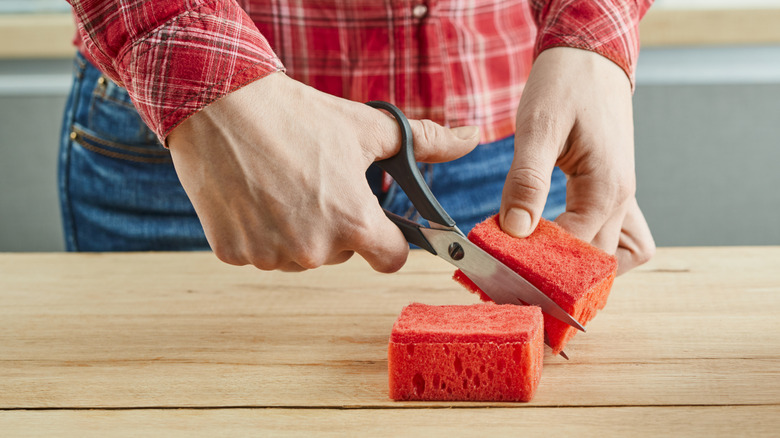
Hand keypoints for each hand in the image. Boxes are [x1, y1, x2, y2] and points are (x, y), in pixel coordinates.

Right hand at [167, 72, 479, 271]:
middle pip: (343, 253)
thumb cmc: (298, 116)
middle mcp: (313, 250)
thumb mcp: (368, 128)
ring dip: (298, 229)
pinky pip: (260, 251)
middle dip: (338, 225)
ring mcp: (270, 255)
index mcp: (354, 222)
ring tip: (282, 184)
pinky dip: (260, 230)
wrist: (219, 105)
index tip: (378, 220)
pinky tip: (253, 194)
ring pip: (299, 255)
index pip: (392, 259)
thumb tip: (470, 138)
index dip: (390, 239)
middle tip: (318, 183)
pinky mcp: (234, 253)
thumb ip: (426, 141)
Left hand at [500, 47, 654, 274]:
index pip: (576, 250)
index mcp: (607, 188)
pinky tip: (558, 238)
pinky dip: (589, 245)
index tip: (503, 263)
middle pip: (597, 262)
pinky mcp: (611, 190)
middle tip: (514, 268)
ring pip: (614, 254)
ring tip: (541, 260)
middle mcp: (622, 199)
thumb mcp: (538, 128)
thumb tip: (515, 229)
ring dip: (582, 265)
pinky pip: (614, 234)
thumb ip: (527, 180)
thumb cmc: (566, 84)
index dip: (539, 262)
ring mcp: (621, 196)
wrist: (591, 55)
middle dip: (558, 273)